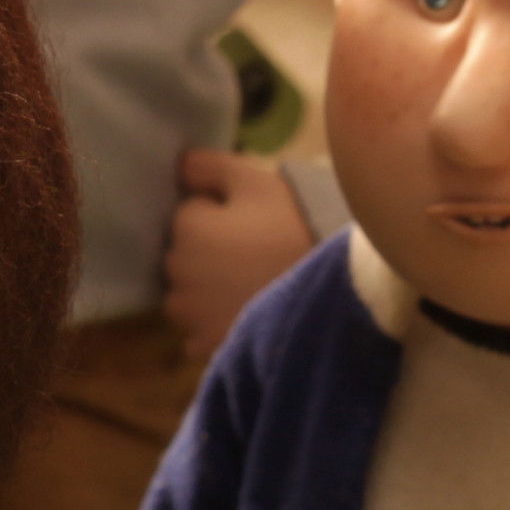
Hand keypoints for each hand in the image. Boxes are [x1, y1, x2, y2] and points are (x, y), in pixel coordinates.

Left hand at [162, 148, 312, 354]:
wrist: (332, 291)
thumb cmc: (296, 228)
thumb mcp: (258, 184)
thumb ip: (211, 168)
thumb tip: (179, 164)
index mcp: (187, 226)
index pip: (189, 213)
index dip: (219, 214)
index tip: (252, 221)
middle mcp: (177, 270)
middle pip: (184, 255)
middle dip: (208, 252)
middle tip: (255, 254)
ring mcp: (190, 312)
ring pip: (186, 296)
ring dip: (204, 292)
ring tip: (250, 288)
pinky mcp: (207, 345)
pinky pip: (198, 334)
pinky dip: (213, 327)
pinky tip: (243, 318)